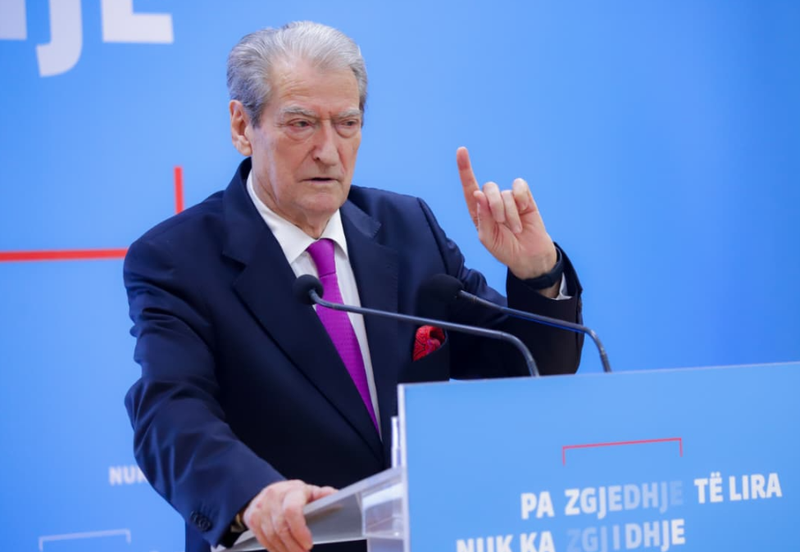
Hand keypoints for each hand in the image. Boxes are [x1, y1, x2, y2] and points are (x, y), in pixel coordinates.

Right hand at [243, 480, 336, 551]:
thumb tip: (338, 496)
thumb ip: (323, 495)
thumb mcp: (309, 491)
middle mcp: (273, 496)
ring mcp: (260, 507)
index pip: (292, 511)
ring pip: (271, 536)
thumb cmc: (293, 494)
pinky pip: (262, 538)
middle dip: (293, 546)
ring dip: (284, 550)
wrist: (268, 491)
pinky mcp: (251, 517)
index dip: (300, 531)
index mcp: (291, 490)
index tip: (308, 544)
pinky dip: (273, 548)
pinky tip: (282, 551)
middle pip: (281, 528)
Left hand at [457, 147, 558, 293]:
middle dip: (495, 206)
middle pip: (488, 188)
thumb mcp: (488, 239)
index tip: (461, 151)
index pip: (469, 188)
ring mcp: (508, 199)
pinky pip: (520, 187)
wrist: (530, 257)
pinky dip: (521, 200)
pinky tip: (524, 211)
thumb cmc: (505, 249)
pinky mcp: (525, 198)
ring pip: (504, 193)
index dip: (465, 169)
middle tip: (502, 224)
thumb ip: (482, 217)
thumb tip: (477, 193)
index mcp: (478, 212)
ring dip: (510, 213)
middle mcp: (491, 203)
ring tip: (516, 228)